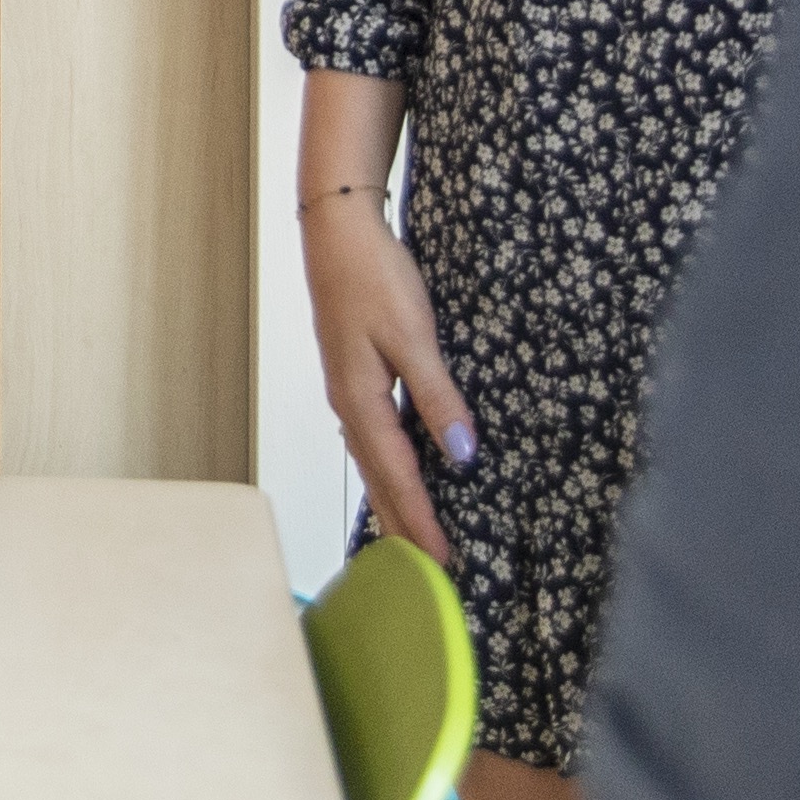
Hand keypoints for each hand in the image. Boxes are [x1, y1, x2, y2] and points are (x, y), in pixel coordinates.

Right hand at [300, 183, 475, 562]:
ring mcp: (348, 390)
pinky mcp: (353, 375)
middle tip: (426, 572)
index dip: (420, 521)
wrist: (336, 228)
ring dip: (392, 500)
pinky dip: (386, 466)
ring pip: (373, 460)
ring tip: (409, 537)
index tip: (442, 562)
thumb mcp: (414, 335)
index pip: (397, 476)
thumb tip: (463, 457)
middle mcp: (349, 405)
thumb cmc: (373, 276)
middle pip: (378, 479)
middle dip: (401, 525)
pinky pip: (371, 438)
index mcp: (361, 401)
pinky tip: (397, 470)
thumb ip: (438, 397)